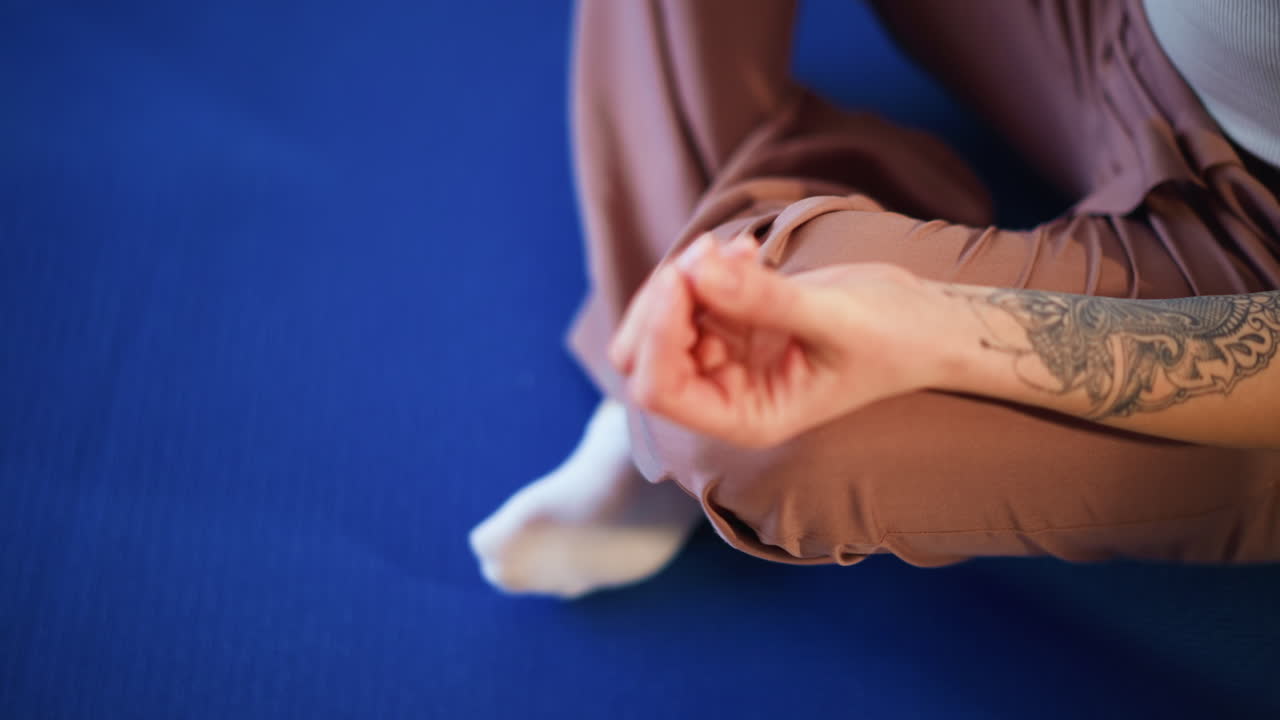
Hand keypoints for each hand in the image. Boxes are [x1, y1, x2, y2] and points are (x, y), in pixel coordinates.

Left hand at [608, 234, 958, 447]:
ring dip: (685, 276)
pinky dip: (707, 266)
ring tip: (734, 248)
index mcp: (745, 417)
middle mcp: (726, 394)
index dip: (658, 333)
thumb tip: (698, 272)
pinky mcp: (735, 322)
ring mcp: (727, 357)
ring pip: (663, 318)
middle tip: (707, 254)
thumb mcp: (836, 320)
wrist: (926, 324)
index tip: (683, 276)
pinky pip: (693, 293)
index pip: (661, 390)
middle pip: (643, 356)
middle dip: (663, 301)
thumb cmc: (895, 340)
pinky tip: (746, 249)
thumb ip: (765, 301)